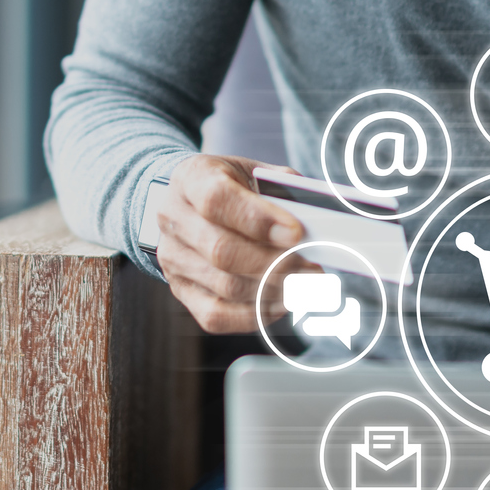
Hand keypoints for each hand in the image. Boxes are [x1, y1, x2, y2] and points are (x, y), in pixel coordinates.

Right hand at [152, 154, 313, 332]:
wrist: (193, 204)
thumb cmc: (233, 188)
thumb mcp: (255, 173)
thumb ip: (283, 191)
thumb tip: (317, 221)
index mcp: (191, 178)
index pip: (216, 199)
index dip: (258, 219)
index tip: (297, 233)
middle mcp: (173, 218)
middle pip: (222, 250)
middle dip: (276, 263)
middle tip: (312, 267)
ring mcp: (172, 258)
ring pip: (226, 286)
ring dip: (276, 290)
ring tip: (307, 285)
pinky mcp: (180, 290)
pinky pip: (218, 315)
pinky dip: (257, 314)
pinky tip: (283, 302)